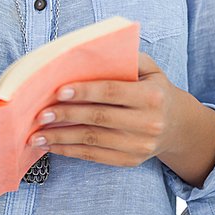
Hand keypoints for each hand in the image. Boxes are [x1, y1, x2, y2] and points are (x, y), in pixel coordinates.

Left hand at [28, 53, 197, 169]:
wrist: (179, 126)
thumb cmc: (155, 89)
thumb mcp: (150, 69)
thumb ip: (126, 58)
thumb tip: (90, 53)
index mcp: (152, 96)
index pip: (112, 92)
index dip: (84, 92)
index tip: (58, 91)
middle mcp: (149, 123)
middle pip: (99, 118)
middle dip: (66, 116)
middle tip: (39, 114)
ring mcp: (139, 146)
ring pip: (93, 141)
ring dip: (61, 138)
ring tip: (36, 135)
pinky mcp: (130, 161)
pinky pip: (95, 156)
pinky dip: (70, 151)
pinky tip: (52, 145)